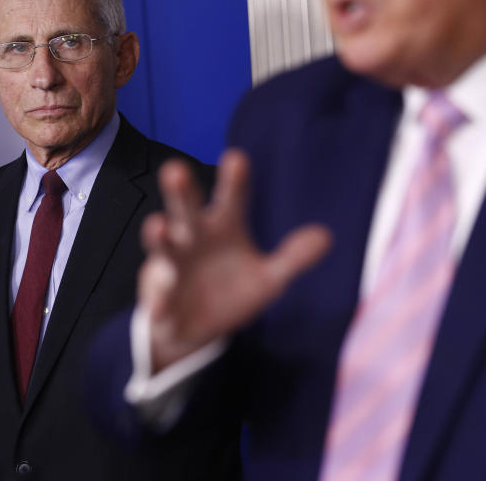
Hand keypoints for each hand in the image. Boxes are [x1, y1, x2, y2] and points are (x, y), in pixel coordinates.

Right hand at [139, 150, 331, 371]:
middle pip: (187, 211)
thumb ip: (293, 257)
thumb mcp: (269, 278)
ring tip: (158, 226)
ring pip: (165, 247)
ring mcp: (174, 267)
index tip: (236, 158)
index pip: (231, 200)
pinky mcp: (161, 300)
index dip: (234, 181)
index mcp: (223, 227)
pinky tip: (159, 307)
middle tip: (176, 169)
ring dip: (160, 236)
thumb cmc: (232, 289)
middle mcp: (194, 239)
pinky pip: (159, 299)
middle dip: (182, 192)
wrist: (195, 328)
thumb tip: (326, 236)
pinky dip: (158, 301)